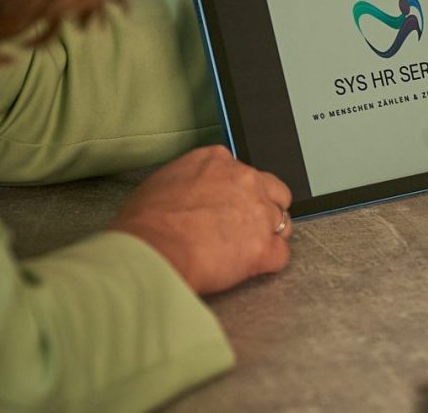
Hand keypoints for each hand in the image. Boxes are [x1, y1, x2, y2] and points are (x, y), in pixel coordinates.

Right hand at [110, 145, 292, 294]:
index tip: (230, 207)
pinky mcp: (264, 246)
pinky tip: (251, 268)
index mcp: (218, 160)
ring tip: (246, 251)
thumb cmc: (145, 223)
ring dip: (268, 236)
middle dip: (264, 209)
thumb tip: (194, 193)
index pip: (245, 172)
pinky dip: (269, 262)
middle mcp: (245, 179)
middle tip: (245, 228)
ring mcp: (259, 212)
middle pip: (275, 192)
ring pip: (282, 221)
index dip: (240, 193)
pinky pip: (281, 254)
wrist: (150, 251)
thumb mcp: (165, 181)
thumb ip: (192, 181)